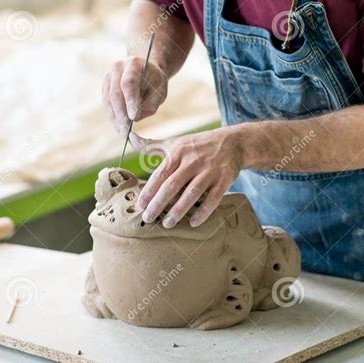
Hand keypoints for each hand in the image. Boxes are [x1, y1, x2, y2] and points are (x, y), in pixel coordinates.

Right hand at [102, 57, 167, 134]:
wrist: (145, 68)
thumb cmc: (155, 81)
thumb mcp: (160, 91)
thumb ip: (150, 104)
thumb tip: (135, 118)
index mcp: (134, 64)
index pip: (129, 83)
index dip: (130, 101)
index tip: (133, 118)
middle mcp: (118, 67)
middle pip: (115, 93)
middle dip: (121, 114)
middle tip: (126, 131)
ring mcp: (109, 76)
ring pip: (108, 100)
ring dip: (115, 118)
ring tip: (122, 132)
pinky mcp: (105, 85)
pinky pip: (106, 102)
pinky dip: (113, 115)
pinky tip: (119, 126)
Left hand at [130, 127, 244, 227]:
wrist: (233, 142)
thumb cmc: (198, 145)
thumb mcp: (176, 142)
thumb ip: (152, 144)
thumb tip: (130, 138)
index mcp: (178, 152)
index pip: (160, 174)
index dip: (149, 191)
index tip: (140, 205)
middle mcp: (193, 161)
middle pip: (172, 185)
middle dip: (158, 204)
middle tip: (148, 219)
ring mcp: (210, 170)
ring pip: (191, 193)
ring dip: (178, 210)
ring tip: (168, 224)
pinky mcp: (224, 179)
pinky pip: (213, 198)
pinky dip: (204, 211)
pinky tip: (193, 222)